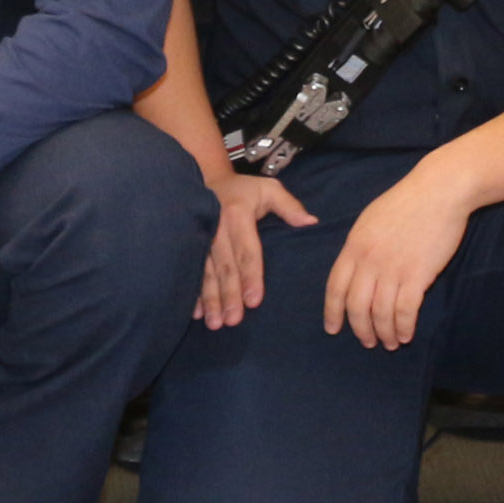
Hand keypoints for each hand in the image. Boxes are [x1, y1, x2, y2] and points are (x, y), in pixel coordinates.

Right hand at [199, 169, 316, 328]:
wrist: (208, 179)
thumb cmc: (244, 191)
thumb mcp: (268, 190)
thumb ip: (289, 206)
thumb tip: (312, 222)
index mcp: (237, 214)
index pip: (247, 250)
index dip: (250, 275)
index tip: (254, 300)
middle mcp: (216, 227)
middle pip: (225, 266)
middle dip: (229, 294)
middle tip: (233, 320)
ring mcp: (200, 238)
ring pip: (207, 273)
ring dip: (210, 299)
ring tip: (215, 323)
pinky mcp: (191, 246)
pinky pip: (192, 272)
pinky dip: (194, 293)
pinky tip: (196, 313)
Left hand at [324, 162, 471, 350]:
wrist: (440, 190)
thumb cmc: (407, 202)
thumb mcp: (371, 220)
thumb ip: (360, 246)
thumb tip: (354, 271)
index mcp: (354, 245)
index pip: (335, 287)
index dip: (333, 312)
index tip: (333, 329)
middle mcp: (369, 260)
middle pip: (356, 306)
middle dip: (360, 330)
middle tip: (368, 342)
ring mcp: (393, 268)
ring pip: (381, 314)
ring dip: (385, 334)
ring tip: (391, 343)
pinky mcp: (418, 275)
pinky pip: (405, 311)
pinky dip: (404, 327)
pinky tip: (407, 334)